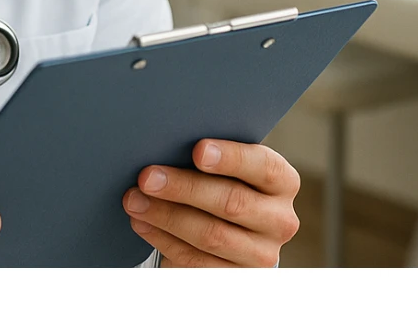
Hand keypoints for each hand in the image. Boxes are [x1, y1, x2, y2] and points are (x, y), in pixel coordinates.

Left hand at [123, 139, 299, 266]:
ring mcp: (260, 253)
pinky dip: (164, 240)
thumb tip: (166, 140)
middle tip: (147, 177)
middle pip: (231, 202)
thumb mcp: (228, 167)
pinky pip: (196, 261)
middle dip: (184, 188)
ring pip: (211, 235)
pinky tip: (142, 224)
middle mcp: (279, 219)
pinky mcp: (235, 277)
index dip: (231, 158)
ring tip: (134, 200)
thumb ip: (210, 155)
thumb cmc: (223, 182)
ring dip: (165, 216)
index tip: (198, 151)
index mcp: (282, 182)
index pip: (263, 166)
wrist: (233, 230)